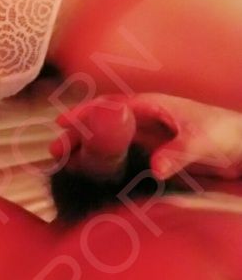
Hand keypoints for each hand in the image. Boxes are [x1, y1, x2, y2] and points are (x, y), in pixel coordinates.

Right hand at [50, 93, 241, 181]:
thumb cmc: (226, 134)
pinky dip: (103, 161)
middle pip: (104, 123)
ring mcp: (148, 136)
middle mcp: (145, 119)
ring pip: (110, 140)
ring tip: (63, 161)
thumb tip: (156, 168)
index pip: (111, 106)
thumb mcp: (202, 141)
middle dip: (79, 133)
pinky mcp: (154, 154)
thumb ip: (179, 152)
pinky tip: (90, 172)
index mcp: (152, 106)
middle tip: (55, 149)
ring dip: (87, 148)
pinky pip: (122, 155)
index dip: (87, 113)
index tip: (64, 122)